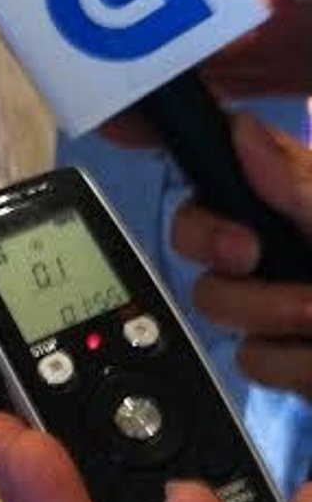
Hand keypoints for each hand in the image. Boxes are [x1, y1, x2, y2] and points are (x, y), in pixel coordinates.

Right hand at [171, 111, 311, 396]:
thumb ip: (305, 187)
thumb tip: (244, 130)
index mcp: (295, 193)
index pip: (213, 180)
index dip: (209, 216)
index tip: (243, 248)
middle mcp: (281, 240)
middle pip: (200, 252)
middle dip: (249, 291)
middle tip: (307, 307)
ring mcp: (283, 298)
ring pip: (225, 312)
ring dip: (283, 334)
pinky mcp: (292, 356)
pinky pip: (257, 363)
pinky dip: (301, 371)